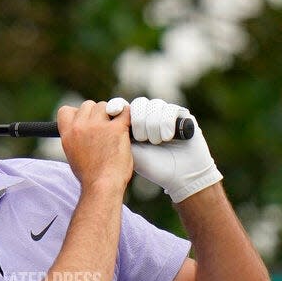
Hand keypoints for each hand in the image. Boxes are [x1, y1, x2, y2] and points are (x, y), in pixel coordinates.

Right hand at [56, 100, 132, 190]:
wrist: (102, 186)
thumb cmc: (90, 175)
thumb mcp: (73, 154)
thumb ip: (76, 137)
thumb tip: (84, 128)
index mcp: (67, 133)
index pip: (66, 110)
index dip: (78, 113)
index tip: (86, 122)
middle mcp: (80, 126)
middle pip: (89, 105)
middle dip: (97, 114)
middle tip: (104, 129)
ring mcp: (98, 126)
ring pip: (106, 106)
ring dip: (112, 116)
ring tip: (115, 133)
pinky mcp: (116, 128)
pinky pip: (125, 111)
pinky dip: (128, 116)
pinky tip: (128, 126)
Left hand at [105, 97, 222, 202]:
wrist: (180, 176)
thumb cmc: (152, 167)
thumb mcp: (129, 151)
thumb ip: (115, 135)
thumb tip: (98, 119)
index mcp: (135, 122)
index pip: (123, 105)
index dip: (117, 104)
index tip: (112, 111)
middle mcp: (151, 115)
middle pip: (139, 103)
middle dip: (139, 121)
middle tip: (141, 138)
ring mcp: (167, 114)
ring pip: (154, 105)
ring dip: (152, 125)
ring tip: (155, 142)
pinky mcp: (183, 116)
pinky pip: (171, 109)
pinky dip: (167, 123)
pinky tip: (167, 137)